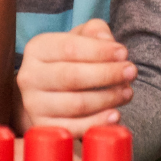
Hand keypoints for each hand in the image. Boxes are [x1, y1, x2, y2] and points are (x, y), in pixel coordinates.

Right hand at [15, 19, 134, 134]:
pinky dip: (97, 123)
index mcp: (37, 48)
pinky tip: (115, 115)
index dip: (100, 51)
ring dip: (108, 98)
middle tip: (132, 72)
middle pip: (72, 76)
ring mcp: (33, 104)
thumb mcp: (81, 39)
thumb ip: (95, 32)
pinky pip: (73, 128)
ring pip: (76, 104)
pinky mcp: (43, 127)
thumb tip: (108, 41)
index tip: (124, 53)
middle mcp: (29, 76)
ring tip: (127, 92)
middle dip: (108, 74)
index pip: (70, 47)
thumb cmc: (71, 61)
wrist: (49, 93)